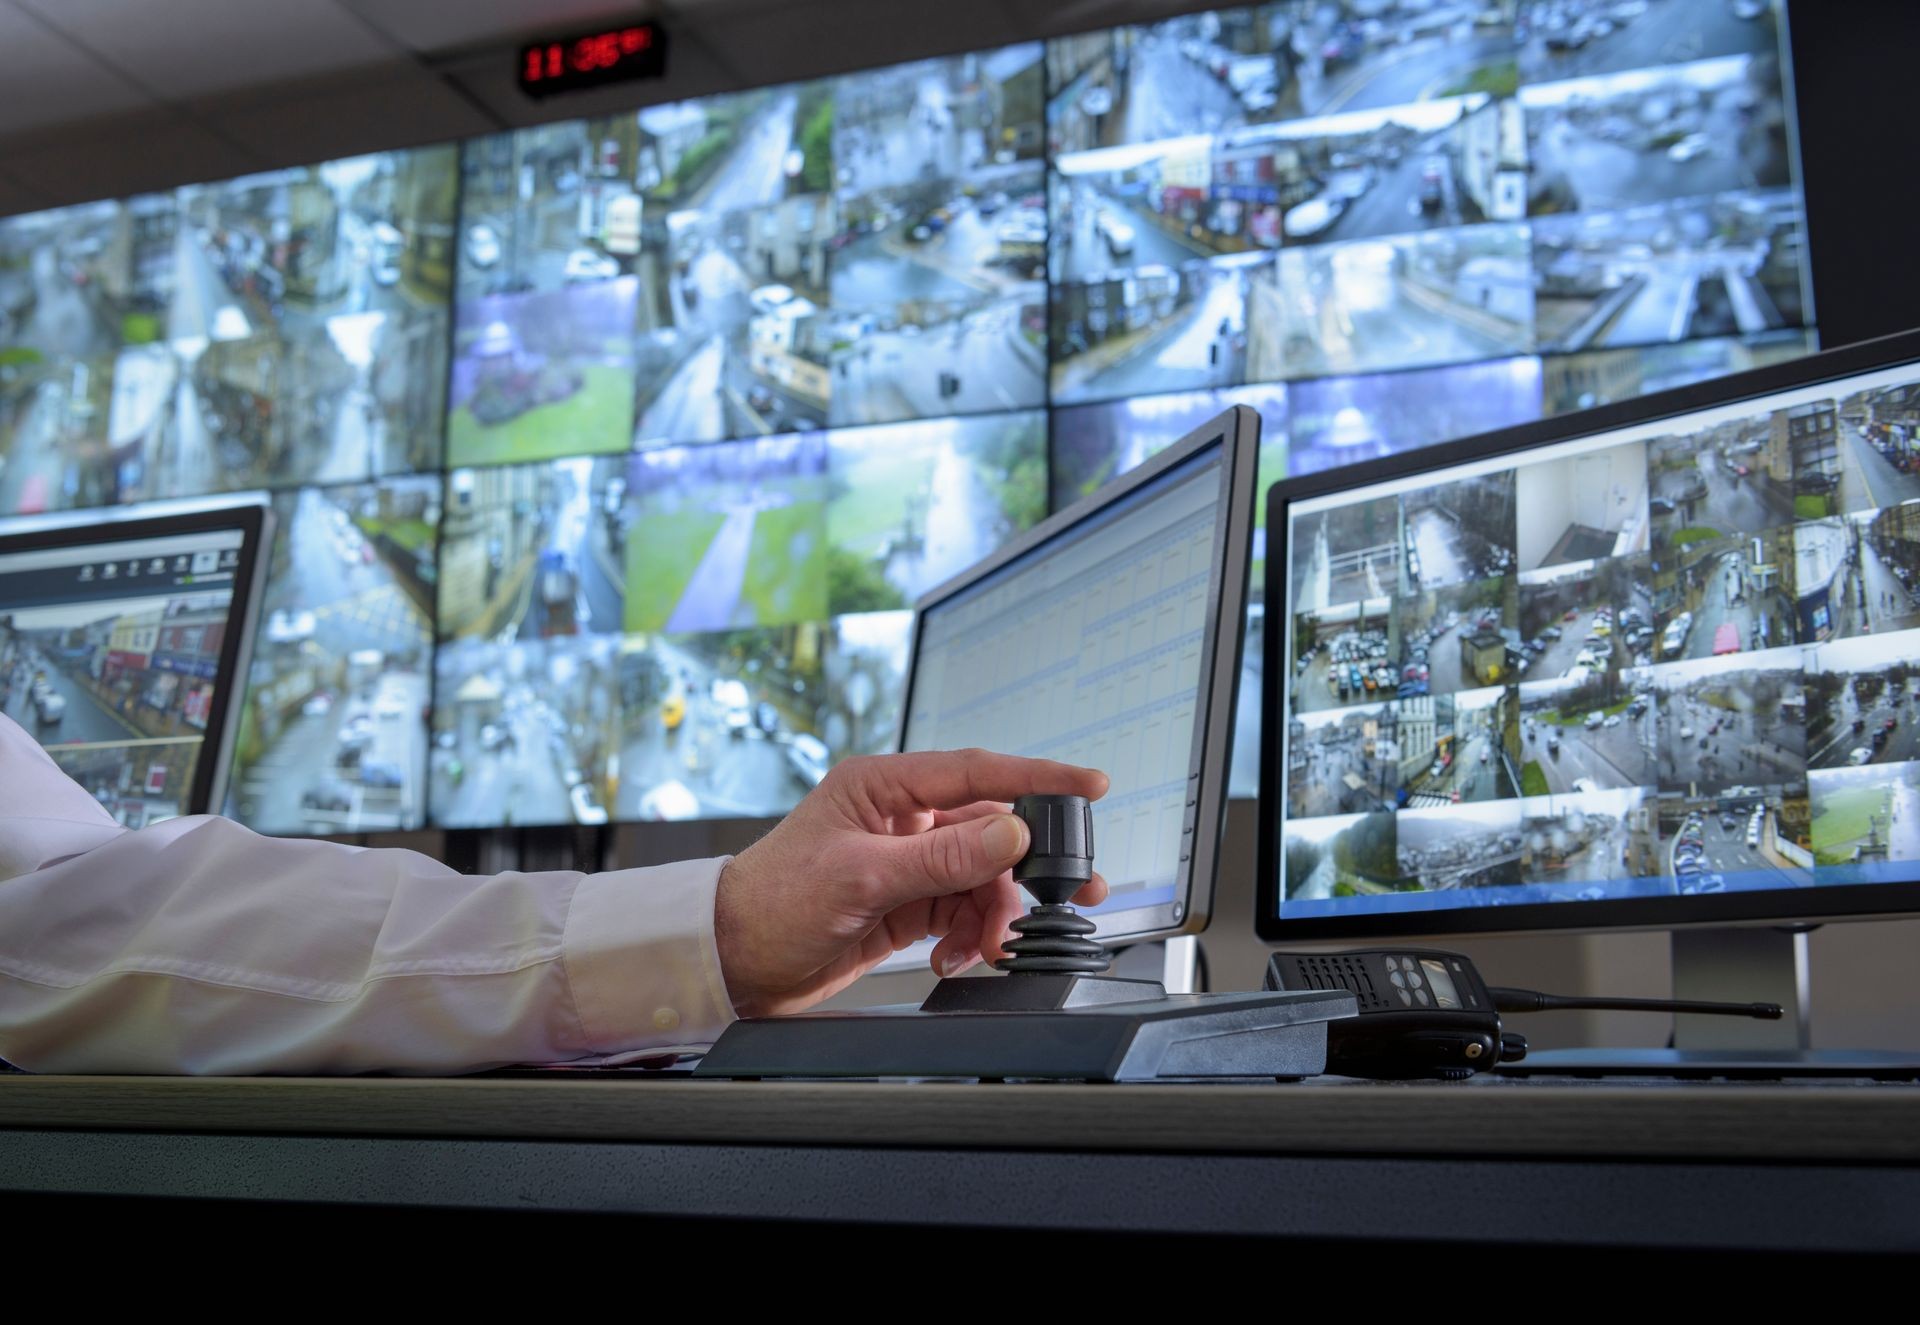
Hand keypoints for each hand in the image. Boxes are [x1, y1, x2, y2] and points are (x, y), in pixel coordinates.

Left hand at [712, 748, 1109, 1017]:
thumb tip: (1010, 834)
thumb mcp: (861, 877)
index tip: (1088, 785)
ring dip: (994, 915)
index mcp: (883, 785)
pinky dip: (970, 937)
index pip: (976, 771)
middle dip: (1027, 868)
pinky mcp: (908, 902)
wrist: (733, 962)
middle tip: (1072, 891)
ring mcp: (907, 861)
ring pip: (984, 878)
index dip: (1037, 778)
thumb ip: (942, 857)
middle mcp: (901, 817)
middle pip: (991, 831)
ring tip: (987, 947)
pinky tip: (954, 956)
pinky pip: (964, 912)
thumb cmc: (772, 903)